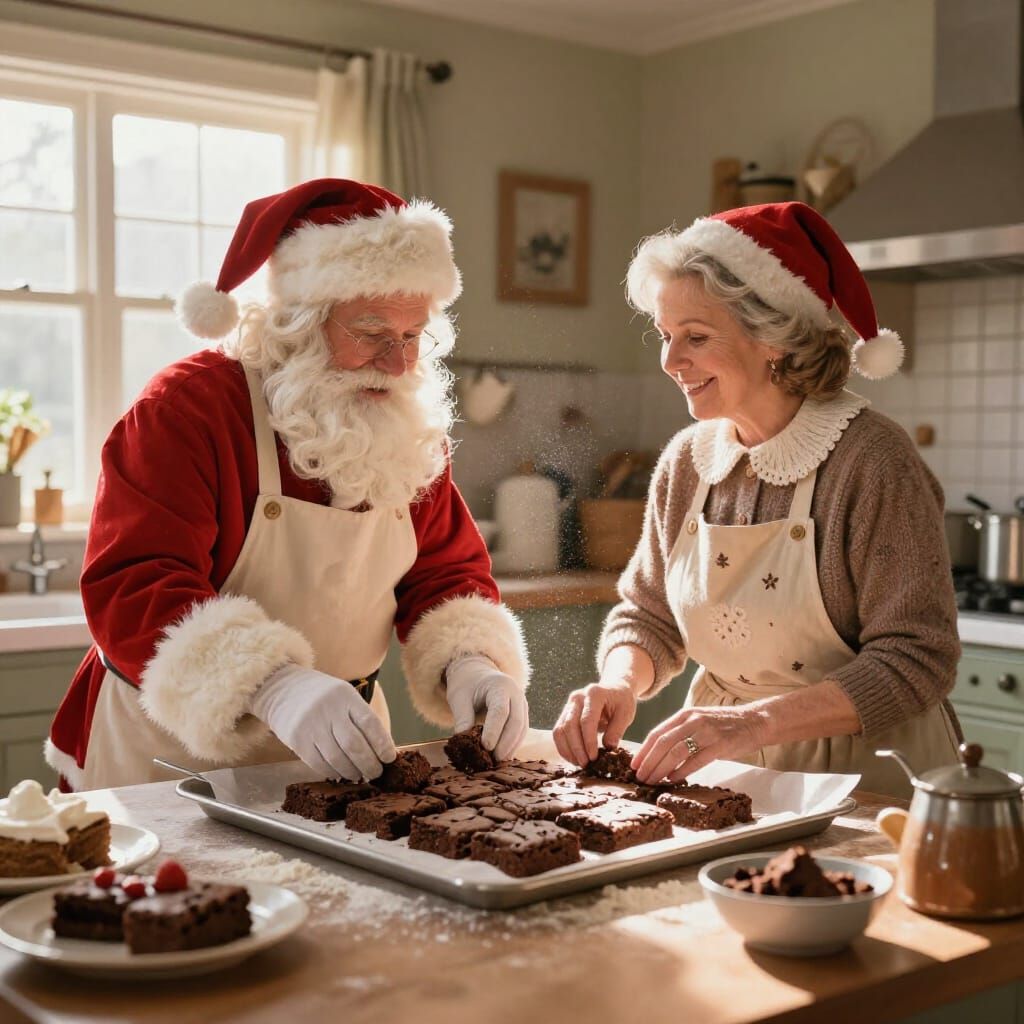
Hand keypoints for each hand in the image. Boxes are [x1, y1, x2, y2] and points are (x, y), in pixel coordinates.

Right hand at [249, 664, 395, 780]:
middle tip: (376, 773)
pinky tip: (340, 773)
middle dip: (370, 764)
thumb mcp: (344, 696)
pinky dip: (333, 772)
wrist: (283, 688)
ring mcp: (311, 724)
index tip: (390, 758)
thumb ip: (360, 719)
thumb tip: (381, 751)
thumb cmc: (323, 696)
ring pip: (337, 758)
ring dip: (352, 772)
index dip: (383, 744)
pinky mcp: (296, 739)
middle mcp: (329, 709)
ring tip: (359, 776)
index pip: (370, 723)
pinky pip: (319, 763)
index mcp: (346, 696)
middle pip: (354, 745)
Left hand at [445, 655, 528, 760]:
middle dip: (506, 743)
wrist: (477, 674)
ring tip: (498, 762)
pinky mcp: (522, 714)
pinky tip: (503, 756)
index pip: (500, 710)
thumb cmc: (467, 685)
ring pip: (522, 728)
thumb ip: (462, 718)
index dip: (494, 730)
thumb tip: (463, 742)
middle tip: (494, 760)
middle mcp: (516, 694)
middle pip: (516, 721)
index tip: (485, 747)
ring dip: (511, 747)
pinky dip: (513, 745)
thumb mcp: (459, 698)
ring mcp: (522, 704)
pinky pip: (521, 731)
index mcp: (500, 685)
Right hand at [553, 680, 636, 765]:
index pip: (586, 720)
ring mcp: (569, 705)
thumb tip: (608, 748)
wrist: (614, 689)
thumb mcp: (625, 713)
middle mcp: (577, 697)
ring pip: (560, 730)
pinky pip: (558, 732)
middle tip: (586, 764)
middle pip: (570, 725)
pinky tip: (573, 758)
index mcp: (594, 693)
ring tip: (580, 764)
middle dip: (577, 748)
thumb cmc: (621, 701)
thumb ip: (617, 730)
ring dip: (568, 750)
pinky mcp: (564, 714)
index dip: (588, 741)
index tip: (594, 757)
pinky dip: (564, 747)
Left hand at [631, 704, 766, 783]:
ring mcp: (706, 732)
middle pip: (663, 743)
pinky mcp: (720, 744)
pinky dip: (682, 771)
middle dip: (648, 762)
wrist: (754, 721)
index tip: (634, 765)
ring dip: (661, 769)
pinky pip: (696, 760)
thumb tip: (657, 753)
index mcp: (685, 715)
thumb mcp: (698, 721)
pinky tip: (673, 780)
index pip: (657, 733)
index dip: (643, 750)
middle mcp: (693, 721)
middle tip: (639, 777)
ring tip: (652, 781)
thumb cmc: (724, 725)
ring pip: (676, 752)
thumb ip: (680, 732)